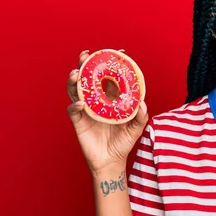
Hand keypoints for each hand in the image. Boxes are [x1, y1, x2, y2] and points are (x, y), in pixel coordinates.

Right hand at [66, 50, 148, 175]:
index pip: (108, 77)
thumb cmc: (123, 143)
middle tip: (86, 54)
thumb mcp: (136, 129)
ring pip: (75, 90)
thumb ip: (141, 117)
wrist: (111, 162)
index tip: (115, 53)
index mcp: (110, 98)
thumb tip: (142, 104)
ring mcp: (86, 110)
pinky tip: (81, 104)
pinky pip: (73, 110)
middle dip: (85, 64)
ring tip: (76, 73)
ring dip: (74, 81)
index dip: (109, 64)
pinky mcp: (78, 121)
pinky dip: (75, 105)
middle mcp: (96, 100)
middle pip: (87, 78)